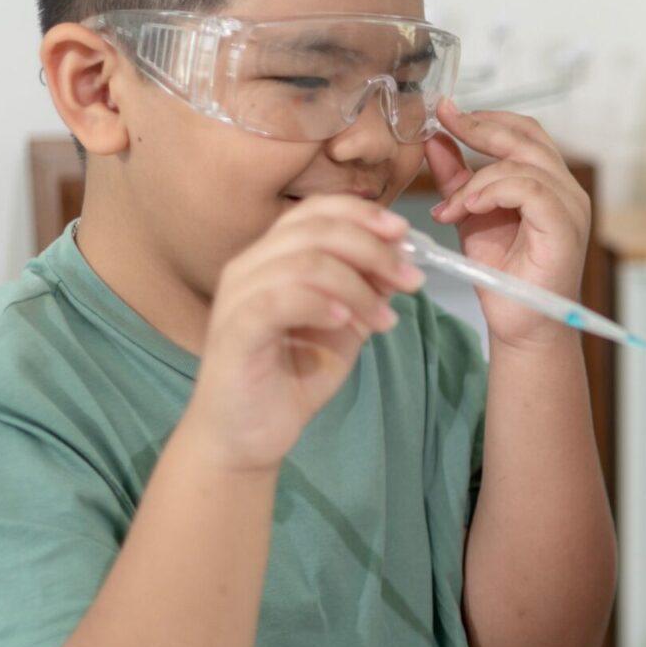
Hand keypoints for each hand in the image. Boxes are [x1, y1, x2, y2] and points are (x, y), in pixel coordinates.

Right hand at [190, 197, 421, 471]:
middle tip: (411, 280)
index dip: (363, 214)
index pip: (316, 211)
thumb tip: (400, 259)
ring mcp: (238, 297)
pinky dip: (320, 304)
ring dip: (358, 286)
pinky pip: (278, 300)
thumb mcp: (344, 328)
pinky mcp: (234, 331)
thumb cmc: (291, 378)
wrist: (248, 435)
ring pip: (304, 263)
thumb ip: (366, 291)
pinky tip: (347, 322)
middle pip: (316, 229)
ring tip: (385, 320)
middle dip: (374, 250)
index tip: (404, 234)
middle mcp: (250, 267)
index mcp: (273, 258)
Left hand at [423, 98, 591, 349]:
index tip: (445, 111)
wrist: (519, 325)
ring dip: (477, 180)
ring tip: (451, 206)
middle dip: (480, 127)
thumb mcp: (471, 215)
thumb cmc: (503, 276)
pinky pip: (529, 190)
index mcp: (548, 183)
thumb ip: (457, 178)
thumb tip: (435, 140)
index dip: (485, 117)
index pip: (522, 132)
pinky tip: (469, 209)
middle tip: (444, 122)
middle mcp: (566, 189)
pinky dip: (493, 193)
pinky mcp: (565, 227)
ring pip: (522, 164)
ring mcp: (570, 207)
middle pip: (526, 136)